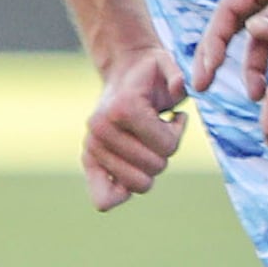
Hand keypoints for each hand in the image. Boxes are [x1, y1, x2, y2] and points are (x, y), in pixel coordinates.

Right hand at [84, 51, 187, 209]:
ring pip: (140, 184)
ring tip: (145, 141)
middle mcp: (101, 128)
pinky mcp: (89, 160)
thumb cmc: (153, 75)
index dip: (175, 134)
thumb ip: (177, 76)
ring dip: (149, 165)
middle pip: (155, 167)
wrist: (124, 74)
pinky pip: (103, 199)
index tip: (168, 117)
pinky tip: (128, 181)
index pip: (168, 146)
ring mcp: (92, 145)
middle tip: (155, 130)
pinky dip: (119, 195)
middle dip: (163, 151)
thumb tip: (178, 87)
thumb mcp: (169, 68)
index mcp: (121, 108)